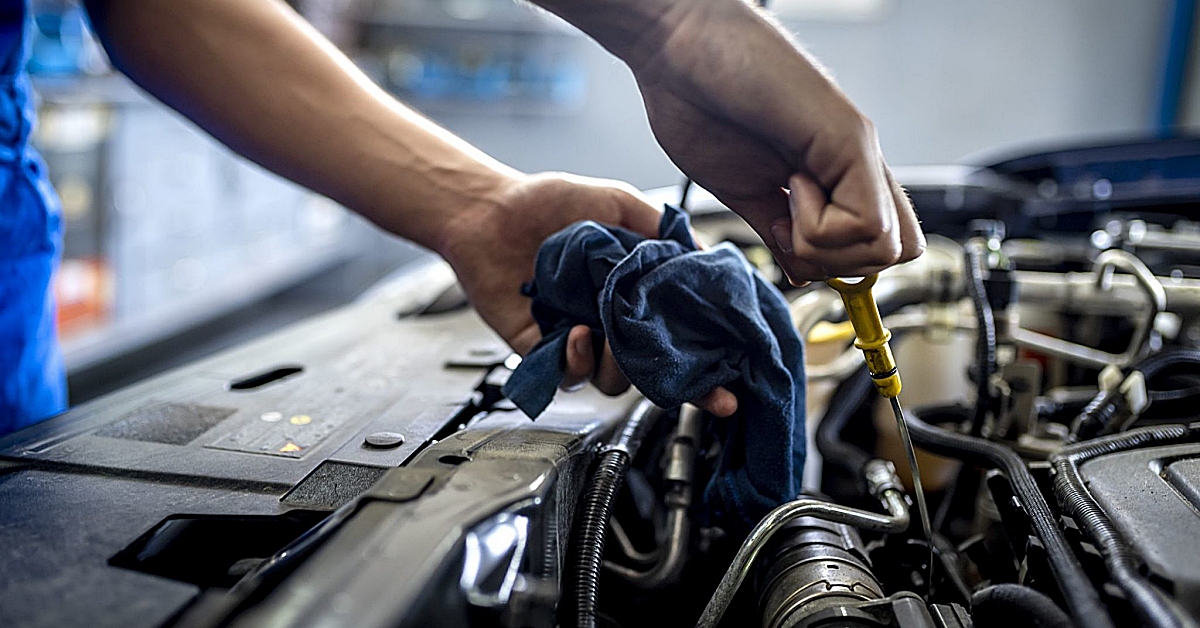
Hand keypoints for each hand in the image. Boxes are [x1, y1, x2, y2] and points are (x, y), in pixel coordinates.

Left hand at [438, 172, 737, 415]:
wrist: (488, 210)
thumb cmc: (547, 202)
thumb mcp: (617, 202)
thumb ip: (660, 229)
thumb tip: (703, 254)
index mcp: (636, 293)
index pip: (679, 337)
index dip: (705, 366)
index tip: (726, 388)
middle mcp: (611, 321)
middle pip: (653, 370)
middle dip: (669, 378)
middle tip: (669, 357)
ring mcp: (578, 338)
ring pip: (614, 380)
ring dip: (619, 365)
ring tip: (608, 333)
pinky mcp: (542, 350)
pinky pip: (568, 375)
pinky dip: (577, 360)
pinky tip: (574, 331)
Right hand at [628, 0, 924, 282]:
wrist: (676, 46)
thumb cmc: (695, 100)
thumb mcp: (740, 189)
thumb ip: (775, 230)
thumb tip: (800, 271)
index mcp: (830, 173)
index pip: (878, 243)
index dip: (838, 264)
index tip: (788, 243)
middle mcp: (855, 161)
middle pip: (896, 252)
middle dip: (838, 263)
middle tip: (789, 225)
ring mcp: (857, 149)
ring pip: (886, 247)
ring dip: (825, 244)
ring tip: (786, 195)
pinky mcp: (850, 138)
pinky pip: (866, 223)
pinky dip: (819, 227)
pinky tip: (789, 184)